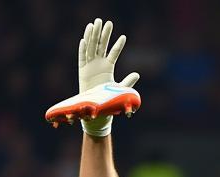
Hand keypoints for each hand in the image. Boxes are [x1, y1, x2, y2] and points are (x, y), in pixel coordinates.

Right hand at [77, 18, 139, 136]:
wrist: (97, 111)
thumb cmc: (108, 100)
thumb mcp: (119, 90)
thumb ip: (128, 81)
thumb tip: (137, 74)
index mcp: (108, 68)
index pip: (113, 53)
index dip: (118, 46)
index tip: (124, 37)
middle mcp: (98, 64)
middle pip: (101, 45)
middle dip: (104, 34)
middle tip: (107, 22)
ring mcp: (90, 66)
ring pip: (91, 47)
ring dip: (93, 36)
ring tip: (95, 23)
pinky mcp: (82, 71)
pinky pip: (81, 58)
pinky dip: (83, 49)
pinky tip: (84, 38)